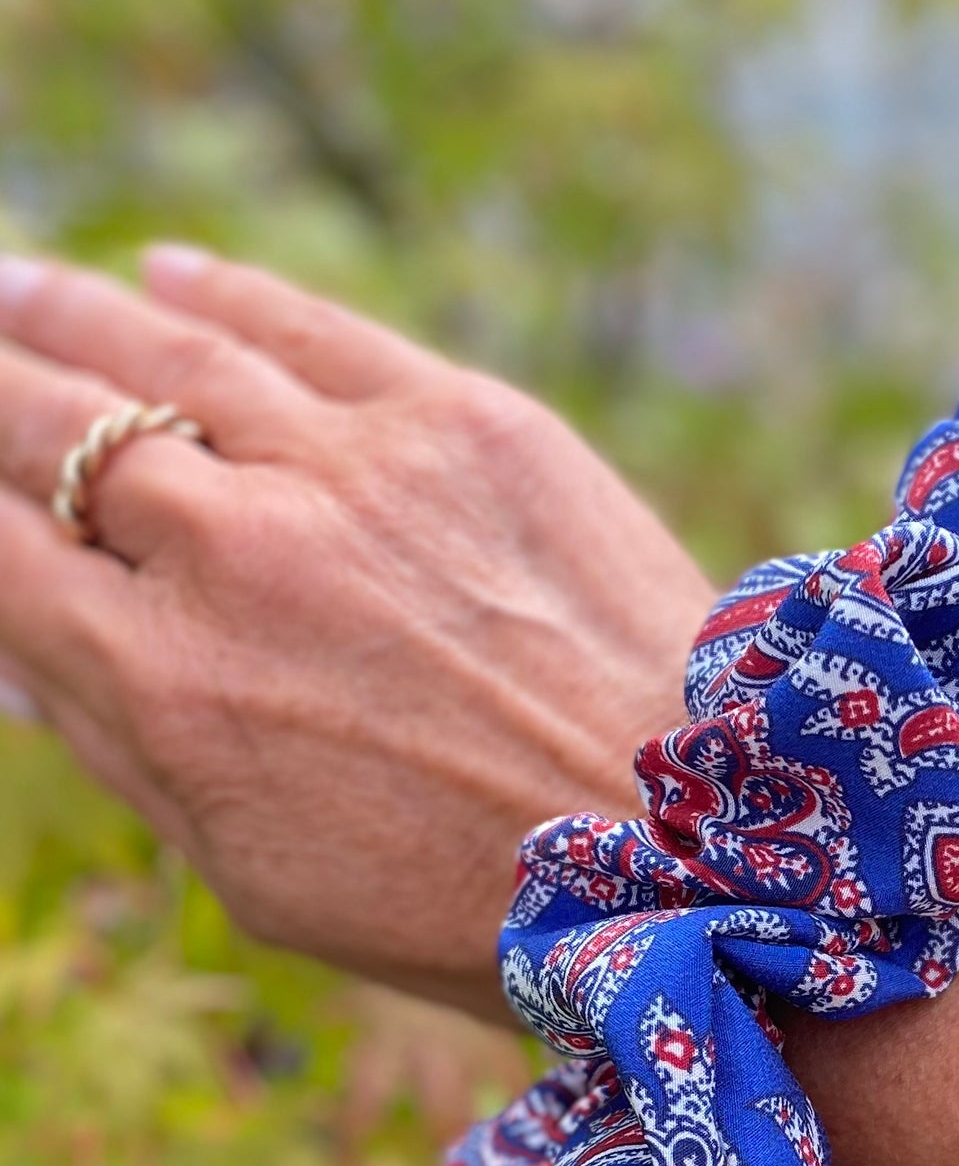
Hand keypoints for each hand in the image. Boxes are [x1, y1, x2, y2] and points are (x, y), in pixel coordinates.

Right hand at [0, 248, 713, 1021]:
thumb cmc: (463, 894)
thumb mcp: (255, 869)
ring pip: (163, 351)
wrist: (683, 843)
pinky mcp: (463, 419)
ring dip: (67, 312)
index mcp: (168, 688)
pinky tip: (165, 271)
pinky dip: (222, 292)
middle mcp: (237, 557)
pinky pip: (306, 326)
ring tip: (14, 290)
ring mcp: (353, 472)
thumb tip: (31, 647)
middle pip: (50, 428)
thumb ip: (130, 744)